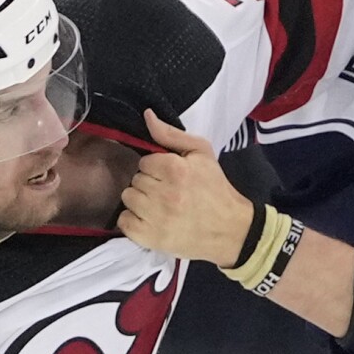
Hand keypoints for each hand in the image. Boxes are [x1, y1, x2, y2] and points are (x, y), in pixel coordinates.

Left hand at [117, 109, 254, 266]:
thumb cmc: (215, 188)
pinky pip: (123, 221)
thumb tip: (147, 115)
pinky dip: (133, 220)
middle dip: (149, 183)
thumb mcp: (201, 153)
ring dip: (140, 201)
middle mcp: (164, 194)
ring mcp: (156, 218)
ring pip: (128, 198)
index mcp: (176, 169)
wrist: (230, 229)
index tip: (170, 176)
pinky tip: (150, 219)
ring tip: (159, 206)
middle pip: (135, 179)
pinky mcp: (150, 238)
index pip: (145, 161)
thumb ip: (170, 134)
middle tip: (168, 192)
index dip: (157, 168)